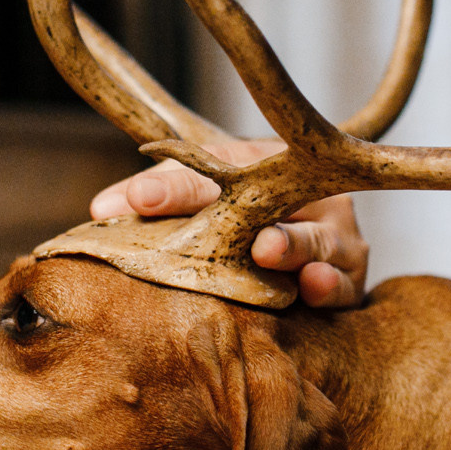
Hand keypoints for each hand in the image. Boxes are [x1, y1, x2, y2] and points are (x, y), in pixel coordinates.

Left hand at [89, 140, 369, 307]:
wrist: (305, 243)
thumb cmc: (238, 218)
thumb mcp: (196, 201)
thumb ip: (153, 201)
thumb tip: (99, 211)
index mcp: (260, 163)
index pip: (213, 168)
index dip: (174, 187)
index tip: (137, 198)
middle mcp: (303, 192)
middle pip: (273, 200)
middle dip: (241, 213)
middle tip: (206, 216)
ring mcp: (335, 233)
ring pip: (317, 239)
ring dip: (293, 245)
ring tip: (266, 250)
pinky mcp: (351, 276)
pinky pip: (345, 283)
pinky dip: (331, 284)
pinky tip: (313, 286)